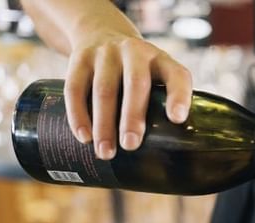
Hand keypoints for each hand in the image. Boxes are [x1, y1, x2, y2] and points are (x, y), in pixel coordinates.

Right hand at [64, 31, 192, 158]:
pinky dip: (78, 114)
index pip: (177, 76)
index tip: (177, 119)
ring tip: (105, 153)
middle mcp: (135, 53)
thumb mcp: (155, 76)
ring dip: (104, 124)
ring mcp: (106, 53)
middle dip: (133, 117)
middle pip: (135, 84)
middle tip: (130, 145)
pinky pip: (75, 87)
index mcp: (162, 61)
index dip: (179, 96)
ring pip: (104, 89)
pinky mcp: (80, 58)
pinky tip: (84, 137)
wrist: (101, 32)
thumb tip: (166, 157)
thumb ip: (161, 106)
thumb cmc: (137, 71)